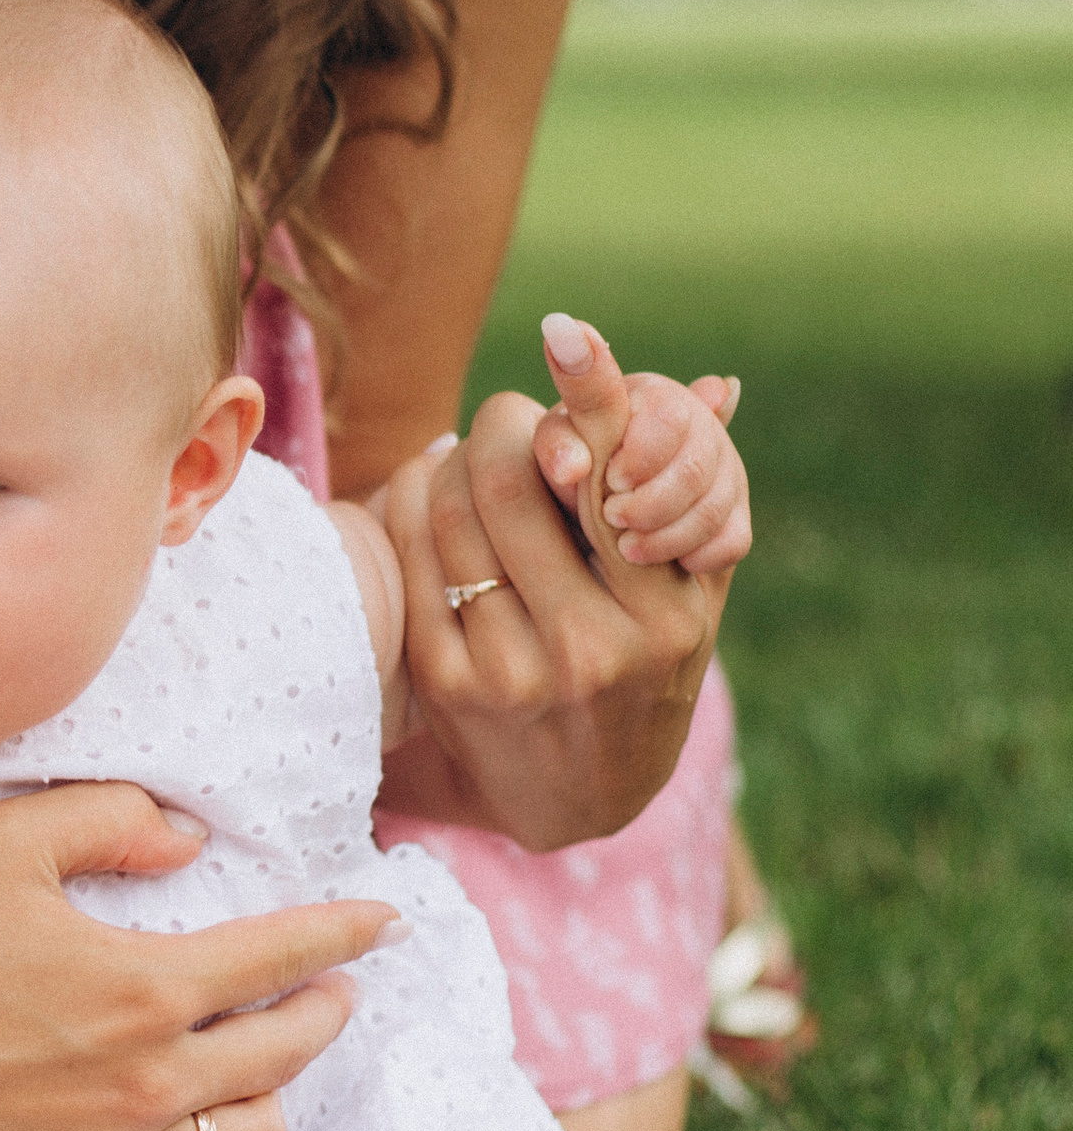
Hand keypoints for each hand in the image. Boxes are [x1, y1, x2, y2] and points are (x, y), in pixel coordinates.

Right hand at [0, 784, 397, 1130]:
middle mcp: (150, 1079)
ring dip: (274, 1101)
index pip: (285, 956)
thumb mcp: (7, 840)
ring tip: (267, 1069)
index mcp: (146, 985)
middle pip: (286, 1052)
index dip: (346, 932)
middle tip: (329, 988)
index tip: (385, 919)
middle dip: (323, 1012)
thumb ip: (113, 819)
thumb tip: (189, 841)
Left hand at [380, 313, 739, 854]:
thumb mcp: (687, 594)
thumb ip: (700, 490)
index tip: (565, 332)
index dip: (588, 398)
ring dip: (457, 458)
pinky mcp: (447, 682)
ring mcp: (511, 669)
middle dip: (506, 424)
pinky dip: (414, 497)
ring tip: (475, 455)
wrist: (579, 797)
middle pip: (513, 479)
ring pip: (454, 510)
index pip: (613, 480)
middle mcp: (590, 648)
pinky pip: (413, 553)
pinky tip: (431, 486)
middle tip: (512, 417)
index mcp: (663, 620)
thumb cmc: (647, 671)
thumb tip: (717, 384)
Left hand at [538, 357, 747, 574]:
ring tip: (627, 549)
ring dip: (667, 537)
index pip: (669, 417)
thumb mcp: (560, 443)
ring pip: (713, 509)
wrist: (596, 496)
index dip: (641, 455)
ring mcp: (726, 471)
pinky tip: (668, 564)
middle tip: (611, 517)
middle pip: (694, 470)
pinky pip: (733, 541)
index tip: (611, 481)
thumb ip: (559, 444)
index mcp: (657, 397)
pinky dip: (700, 558)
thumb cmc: (574, 456)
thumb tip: (570, 468)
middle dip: (650, 504)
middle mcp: (702, 426)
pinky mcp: (736, 515)